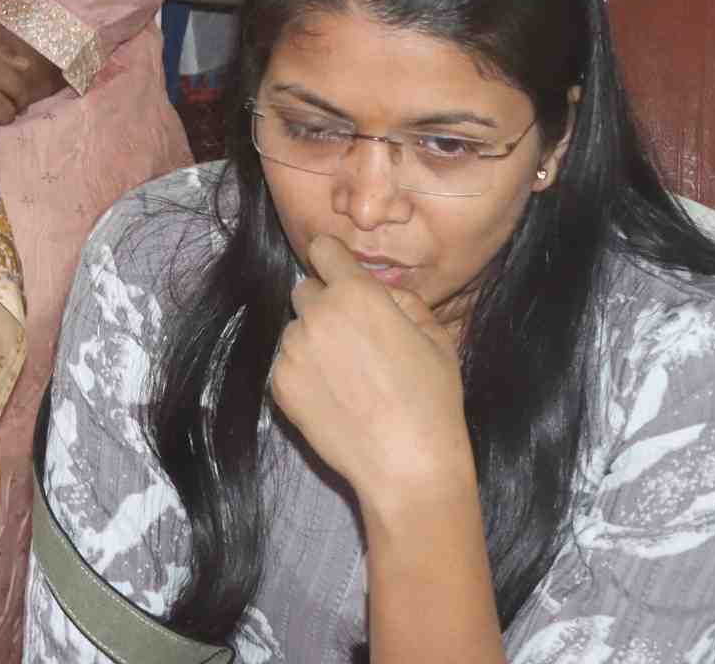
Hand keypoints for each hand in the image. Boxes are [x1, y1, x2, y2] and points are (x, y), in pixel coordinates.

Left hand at [266, 234, 475, 511]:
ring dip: (314, 342)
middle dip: (326, 306)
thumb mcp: (435, 337)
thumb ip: (402, 300)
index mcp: (356, 294)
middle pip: (306, 290)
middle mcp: (317, 314)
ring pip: (296, 330)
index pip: (324, 249)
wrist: (406, 466)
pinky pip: (287, 364)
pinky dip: (304, 375)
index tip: (340, 276)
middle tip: (354, 341)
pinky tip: (335, 399)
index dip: (334, 261)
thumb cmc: (431, 401)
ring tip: (348, 378)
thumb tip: (379, 289)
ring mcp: (293, 350)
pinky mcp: (279, 384)